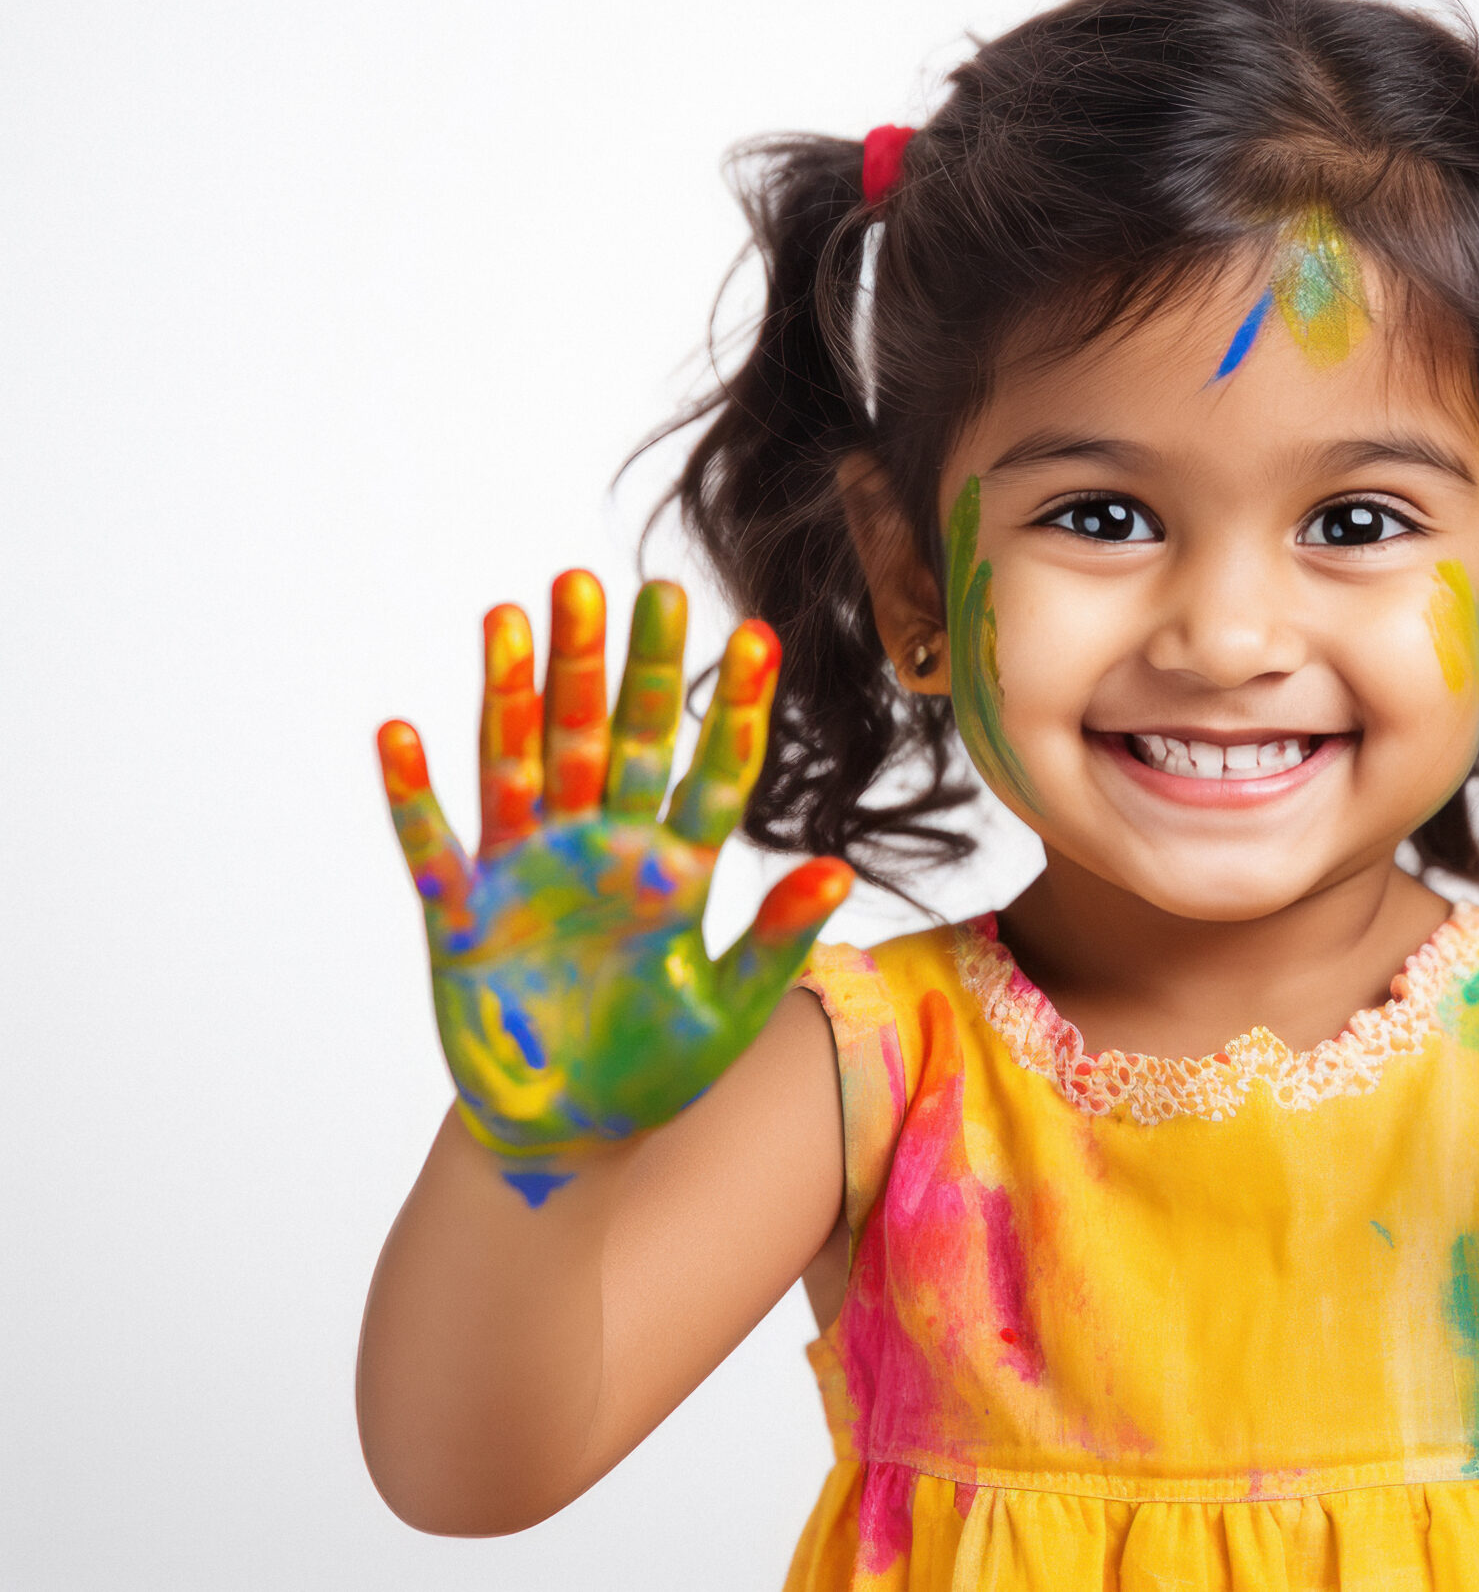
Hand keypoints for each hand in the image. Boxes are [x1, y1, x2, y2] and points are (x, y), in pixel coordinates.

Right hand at [376, 571, 851, 1201]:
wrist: (568, 1131)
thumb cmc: (655, 1068)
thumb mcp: (729, 1012)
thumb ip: (777, 940)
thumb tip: (840, 871)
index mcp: (674, 870)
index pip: (709, 773)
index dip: (730, 708)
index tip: (755, 636)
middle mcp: (601, 851)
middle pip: (614, 741)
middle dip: (623, 666)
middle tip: (633, 585)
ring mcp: (528, 874)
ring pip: (523, 763)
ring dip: (516, 691)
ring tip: (515, 613)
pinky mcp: (461, 915)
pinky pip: (433, 845)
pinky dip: (414, 794)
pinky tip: (401, 731)